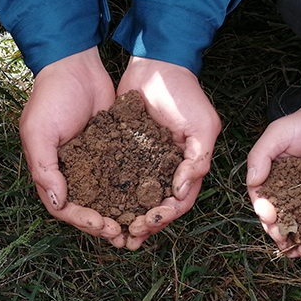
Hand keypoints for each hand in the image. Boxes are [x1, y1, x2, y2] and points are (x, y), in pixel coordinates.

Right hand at [19, 48, 124, 245]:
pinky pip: (122, 177)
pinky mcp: (112, 151)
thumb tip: (57, 202)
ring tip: (137, 226)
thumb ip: (44, 167)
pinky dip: (132, 190)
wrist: (75, 65)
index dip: (83, 221)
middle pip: (87, 209)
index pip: (65, 208)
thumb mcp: (39, 132)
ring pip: (106, 198)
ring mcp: (92, 163)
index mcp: (49, 173)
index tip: (103, 225)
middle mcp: (70, 173)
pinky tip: (148, 199)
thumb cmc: (50, 97)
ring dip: (120, 214)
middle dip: (105, 225)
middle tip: (124, 235)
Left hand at [116, 58, 220, 249]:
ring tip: (113, 232)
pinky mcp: (124, 152)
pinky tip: (98, 207)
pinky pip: (118, 179)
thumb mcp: (202, 125)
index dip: (164, 216)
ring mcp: (145, 162)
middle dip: (144, 223)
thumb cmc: (185, 93)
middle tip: (128, 236)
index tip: (147, 222)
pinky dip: (110, 195)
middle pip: (157, 206)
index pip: (180, 202)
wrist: (156, 64)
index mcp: (189, 168)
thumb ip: (198, 158)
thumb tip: (182, 191)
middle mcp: (167, 170)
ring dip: (126, 217)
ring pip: (136, 198)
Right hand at [246, 103, 300, 260]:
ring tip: (297, 250)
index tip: (269, 217)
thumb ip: (261, 155)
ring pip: (294, 223)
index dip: (263, 211)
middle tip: (283, 240)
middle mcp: (282, 191)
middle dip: (277, 230)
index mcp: (267, 178)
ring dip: (294, 239)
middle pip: (276, 217)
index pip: (260, 199)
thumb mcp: (277, 134)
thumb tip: (252, 181)